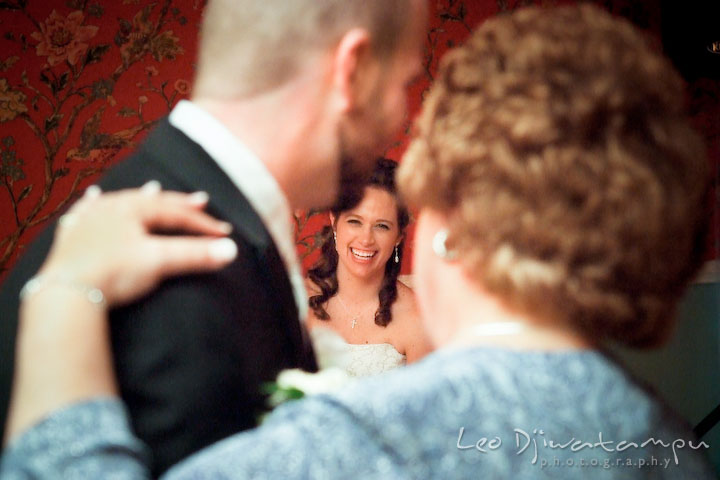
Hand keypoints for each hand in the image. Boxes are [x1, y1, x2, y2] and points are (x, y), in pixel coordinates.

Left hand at [37, 181, 237, 306]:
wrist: (68, 293)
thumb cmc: (113, 273)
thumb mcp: (159, 262)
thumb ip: (196, 255)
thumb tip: (232, 251)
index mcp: (133, 209)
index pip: (176, 214)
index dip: (202, 223)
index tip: (224, 234)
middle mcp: (111, 207)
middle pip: (152, 202)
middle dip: (178, 203)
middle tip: (201, 199)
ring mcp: (89, 219)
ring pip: (120, 202)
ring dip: (140, 198)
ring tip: (153, 187)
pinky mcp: (72, 236)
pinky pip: (84, 212)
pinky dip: (93, 204)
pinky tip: (91, 197)